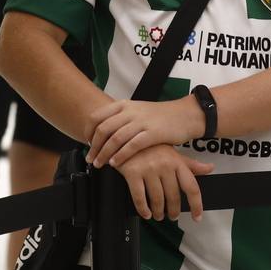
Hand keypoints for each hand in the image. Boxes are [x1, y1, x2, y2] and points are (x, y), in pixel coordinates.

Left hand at [88, 97, 205, 168]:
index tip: (86, 143)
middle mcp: (130, 111)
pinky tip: (115, 163)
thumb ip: (120, 119)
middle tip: (90, 159)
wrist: (184, 115)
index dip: (88, 131)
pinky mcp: (152, 133)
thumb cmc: (159, 117)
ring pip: (115, 139)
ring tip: (99, 164)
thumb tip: (102, 132)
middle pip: (103, 129)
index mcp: (124, 105)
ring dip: (104, 154)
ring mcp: (141, 122)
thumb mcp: (137, 111)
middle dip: (93, 146)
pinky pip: (131, 146)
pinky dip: (120, 156)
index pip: (97, 116)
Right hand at [113, 145, 212, 220]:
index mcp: (177, 161)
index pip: (191, 187)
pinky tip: (145, 213)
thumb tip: (209, 168)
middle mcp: (164, 165)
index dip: (196, 205)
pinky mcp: (133, 173)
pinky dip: (143, 209)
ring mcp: (148, 169)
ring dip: (158, 212)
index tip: (197, 217)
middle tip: (172, 216)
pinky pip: (139, 197)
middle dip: (173, 211)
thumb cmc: (152, 147)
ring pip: (157, 199)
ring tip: (158, 215)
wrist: (126, 137)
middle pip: (173, 196)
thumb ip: (190, 165)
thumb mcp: (173, 153)